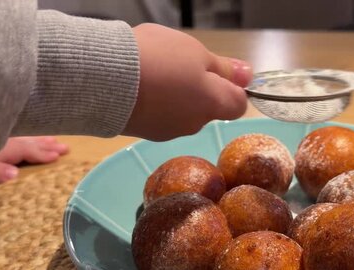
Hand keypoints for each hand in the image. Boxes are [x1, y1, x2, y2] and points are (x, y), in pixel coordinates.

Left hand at [0, 137, 68, 186]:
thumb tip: (15, 175)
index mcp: (0, 151)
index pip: (27, 151)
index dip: (44, 153)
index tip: (62, 154)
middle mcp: (0, 143)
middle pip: (28, 143)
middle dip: (47, 145)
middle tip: (65, 146)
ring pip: (22, 139)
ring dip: (39, 140)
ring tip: (53, 140)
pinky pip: (13, 137)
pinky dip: (25, 139)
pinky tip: (26, 140)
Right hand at [126, 23, 252, 140]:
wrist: (104, 79)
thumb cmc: (158, 59)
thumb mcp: (195, 52)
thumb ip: (223, 68)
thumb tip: (248, 77)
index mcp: (213, 104)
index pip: (238, 105)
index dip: (232, 88)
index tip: (217, 72)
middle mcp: (195, 124)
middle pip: (207, 108)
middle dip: (199, 89)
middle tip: (178, 64)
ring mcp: (168, 131)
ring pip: (181, 112)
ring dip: (175, 96)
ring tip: (153, 72)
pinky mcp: (144, 133)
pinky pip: (158, 116)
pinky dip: (154, 103)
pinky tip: (138, 85)